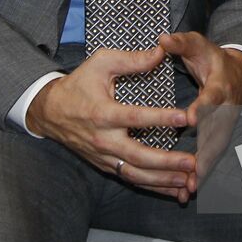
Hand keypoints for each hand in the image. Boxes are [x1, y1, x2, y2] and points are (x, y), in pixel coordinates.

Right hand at [26, 44, 193, 198]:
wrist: (50, 111)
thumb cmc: (79, 84)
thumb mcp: (102, 62)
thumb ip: (132, 59)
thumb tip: (161, 52)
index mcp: (103, 113)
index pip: (135, 118)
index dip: (161, 118)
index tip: (186, 118)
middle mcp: (103, 139)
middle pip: (137, 156)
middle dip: (166, 162)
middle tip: (192, 162)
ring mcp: (103, 156)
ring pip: (135, 174)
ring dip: (163, 180)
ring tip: (189, 181)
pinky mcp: (105, 165)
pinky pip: (131, 179)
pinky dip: (153, 186)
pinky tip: (174, 189)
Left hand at [158, 33, 241, 193]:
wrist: (238, 74)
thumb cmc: (211, 58)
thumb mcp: (198, 45)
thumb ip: (181, 43)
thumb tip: (162, 39)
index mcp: (220, 85)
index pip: (212, 97)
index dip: (202, 107)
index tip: (189, 118)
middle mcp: (226, 109)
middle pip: (217, 132)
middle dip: (205, 151)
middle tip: (192, 170)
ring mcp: (224, 125)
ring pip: (215, 150)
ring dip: (203, 170)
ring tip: (188, 189)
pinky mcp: (219, 137)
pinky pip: (210, 157)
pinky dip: (200, 175)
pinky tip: (185, 193)